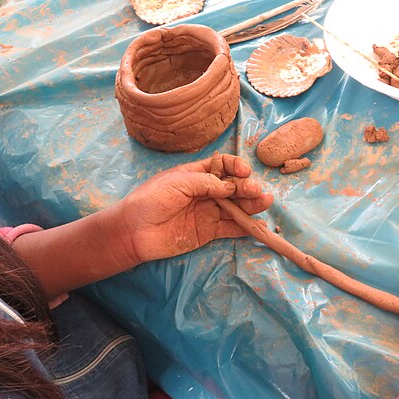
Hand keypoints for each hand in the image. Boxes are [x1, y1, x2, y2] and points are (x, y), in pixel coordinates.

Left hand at [116, 154, 272, 263]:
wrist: (133, 231)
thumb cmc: (149, 200)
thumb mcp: (176, 183)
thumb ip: (204, 183)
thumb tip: (230, 186)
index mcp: (196, 174)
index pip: (222, 166)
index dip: (235, 166)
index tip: (243, 171)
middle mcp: (205, 192)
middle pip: (233, 187)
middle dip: (247, 187)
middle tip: (257, 191)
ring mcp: (207, 212)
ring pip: (235, 207)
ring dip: (251, 205)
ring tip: (265, 202)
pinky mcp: (207, 232)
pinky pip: (230, 229)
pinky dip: (245, 228)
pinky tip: (259, 225)